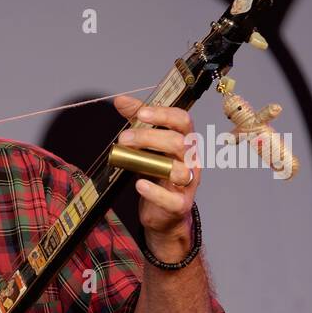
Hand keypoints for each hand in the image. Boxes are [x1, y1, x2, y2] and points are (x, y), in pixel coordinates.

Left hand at [113, 95, 198, 258]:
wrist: (164, 212)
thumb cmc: (158, 174)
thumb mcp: (148, 145)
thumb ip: (138, 122)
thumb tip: (121, 100)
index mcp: (185, 142)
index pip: (183, 121)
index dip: (164, 115)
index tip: (141, 113)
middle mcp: (191, 160)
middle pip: (179, 143)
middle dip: (150, 138)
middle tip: (123, 138)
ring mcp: (188, 184)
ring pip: (180, 170)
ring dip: (152, 162)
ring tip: (129, 158)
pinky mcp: (179, 205)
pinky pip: (171, 199)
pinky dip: (154, 192)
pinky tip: (139, 185)